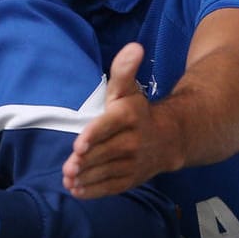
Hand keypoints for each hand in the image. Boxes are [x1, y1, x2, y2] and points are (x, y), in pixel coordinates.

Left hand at [64, 42, 170, 198]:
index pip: (110, 125)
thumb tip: (134, 46)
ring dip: (87, 178)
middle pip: (106, 152)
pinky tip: (77, 191)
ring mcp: (134, 162)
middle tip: (68, 168)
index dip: (94, 136)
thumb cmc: (138, 112)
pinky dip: (95, 191)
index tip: (78, 146)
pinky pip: (113, 186)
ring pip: (108, 171)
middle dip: (87, 162)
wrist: (170, 138)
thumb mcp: (129, 89)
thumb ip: (124, 70)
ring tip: (69, 180)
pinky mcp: (132, 178)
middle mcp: (134, 141)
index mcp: (130, 116)